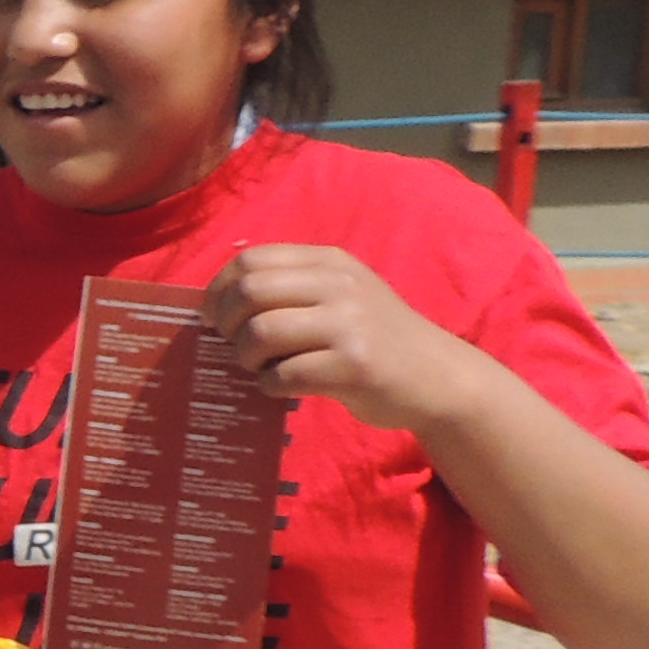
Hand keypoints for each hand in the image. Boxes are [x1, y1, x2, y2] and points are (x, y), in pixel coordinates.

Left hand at [200, 244, 486, 431]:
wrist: (436, 376)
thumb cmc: (375, 338)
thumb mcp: (340, 295)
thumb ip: (291, 289)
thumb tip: (215, 304)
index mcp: (329, 262)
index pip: (252, 261)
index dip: (219, 289)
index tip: (211, 316)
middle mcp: (339, 285)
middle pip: (250, 293)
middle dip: (225, 323)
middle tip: (231, 346)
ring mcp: (349, 324)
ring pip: (262, 333)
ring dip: (245, 358)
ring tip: (257, 368)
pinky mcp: (354, 365)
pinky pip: (285, 374)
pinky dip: (270, 385)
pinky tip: (280, 387)